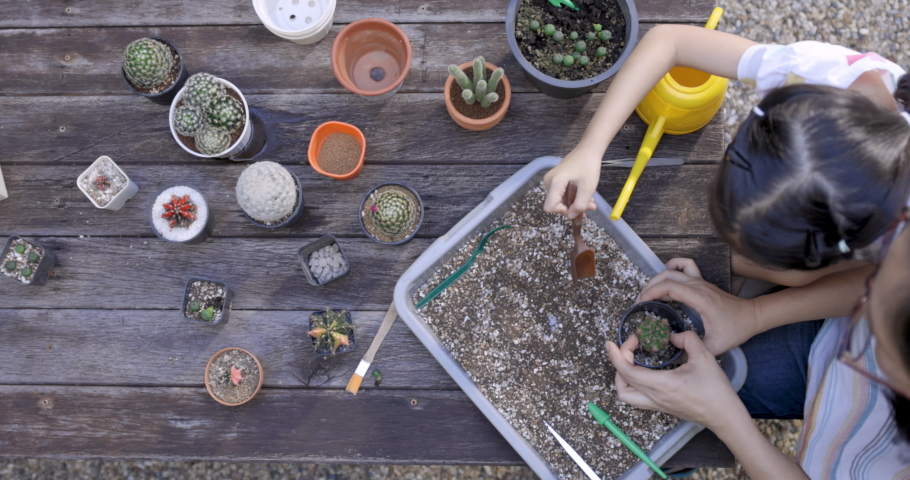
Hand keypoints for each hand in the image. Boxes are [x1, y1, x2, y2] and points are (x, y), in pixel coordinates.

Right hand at [543, 147, 600, 218]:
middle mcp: (549, 182)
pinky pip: (561, 193)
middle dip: (572, 208)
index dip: (563, 211)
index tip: (577, 209)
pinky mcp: (555, 179)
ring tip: (590, 202)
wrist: (588, 150)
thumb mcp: (587, 188)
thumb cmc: (589, 166)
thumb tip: (571, 216)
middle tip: (590, 207)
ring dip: (574, 203)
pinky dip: (573, 197)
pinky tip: (584, 196)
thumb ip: (579, 205)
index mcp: (555, 183)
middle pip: (556, 204)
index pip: (550, 207)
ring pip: (560, 200)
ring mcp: (551, 180)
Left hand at [606, 331, 743, 430]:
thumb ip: (687, 339)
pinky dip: (632, 383)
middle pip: (621, 384)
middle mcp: (654, 398)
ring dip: (622, 376)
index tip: (611, 342)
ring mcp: (657, 405)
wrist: (725, 416)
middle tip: (630, 347)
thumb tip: (673, 336)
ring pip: (626, 395)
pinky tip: (643, 370)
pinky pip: (637, 397)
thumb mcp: (704, 357)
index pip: (627, 372)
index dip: (615, 355)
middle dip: (618, 363)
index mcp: (661, 385)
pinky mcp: (661, 407)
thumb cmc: (716, 390)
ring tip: (631, 359)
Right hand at [638, 258, 758, 354]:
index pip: (670, 286)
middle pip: (667, 276)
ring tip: (649, 293)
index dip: (652, 292)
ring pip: (673, 270)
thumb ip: (693, 349)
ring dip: (657, 278)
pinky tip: (666, 277)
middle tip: (641, 302)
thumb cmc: (735, 330)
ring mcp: (701, 281)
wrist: (752, 316)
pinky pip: (685, 265)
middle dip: (649, 287)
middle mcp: (699, 286)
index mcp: (700, 299)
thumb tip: (672, 352)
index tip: (641, 304)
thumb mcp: (714, 346)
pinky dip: (673, 266)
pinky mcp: (702, 282)